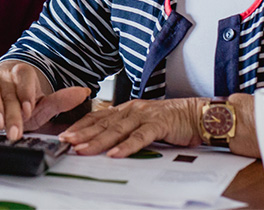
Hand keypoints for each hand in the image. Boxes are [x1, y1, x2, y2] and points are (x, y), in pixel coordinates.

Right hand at [0, 61, 88, 140]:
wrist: (4, 110)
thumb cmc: (23, 108)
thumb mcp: (42, 107)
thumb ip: (60, 101)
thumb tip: (83, 92)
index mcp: (22, 75)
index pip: (24, 74)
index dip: (26, 90)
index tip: (29, 109)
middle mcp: (4, 76)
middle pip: (7, 87)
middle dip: (10, 110)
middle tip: (14, 130)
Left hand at [59, 97, 201, 156]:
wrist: (197, 115)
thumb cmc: (171, 121)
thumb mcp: (144, 123)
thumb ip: (127, 130)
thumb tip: (108, 143)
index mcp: (127, 109)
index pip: (99, 116)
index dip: (82, 125)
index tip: (66, 133)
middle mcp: (133, 109)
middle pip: (103, 123)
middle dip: (83, 133)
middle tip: (67, 141)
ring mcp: (145, 115)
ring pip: (117, 129)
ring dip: (98, 140)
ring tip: (83, 148)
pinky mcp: (158, 124)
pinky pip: (140, 137)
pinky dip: (126, 146)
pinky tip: (115, 154)